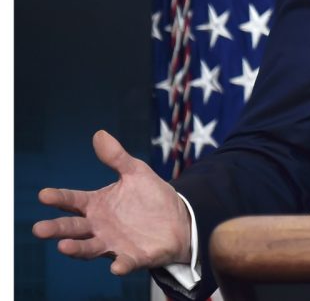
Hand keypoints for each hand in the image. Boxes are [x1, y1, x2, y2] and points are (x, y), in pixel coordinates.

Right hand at [32, 130, 191, 274]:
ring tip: (63, 246)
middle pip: (72, 228)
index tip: (44, 194)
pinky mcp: (133, 257)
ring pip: (89, 248)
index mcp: (96, 205)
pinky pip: (125, 262)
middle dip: (56, 229)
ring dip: (76, 249)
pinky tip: (117, 267)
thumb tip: (99, 134)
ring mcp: (113, 243)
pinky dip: (120, 265)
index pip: (72, 200)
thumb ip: (117, 158)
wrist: (179, 220)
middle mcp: (99, 226)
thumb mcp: (136, 173)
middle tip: (39, 229)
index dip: (58, 198)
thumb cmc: (150, 197)